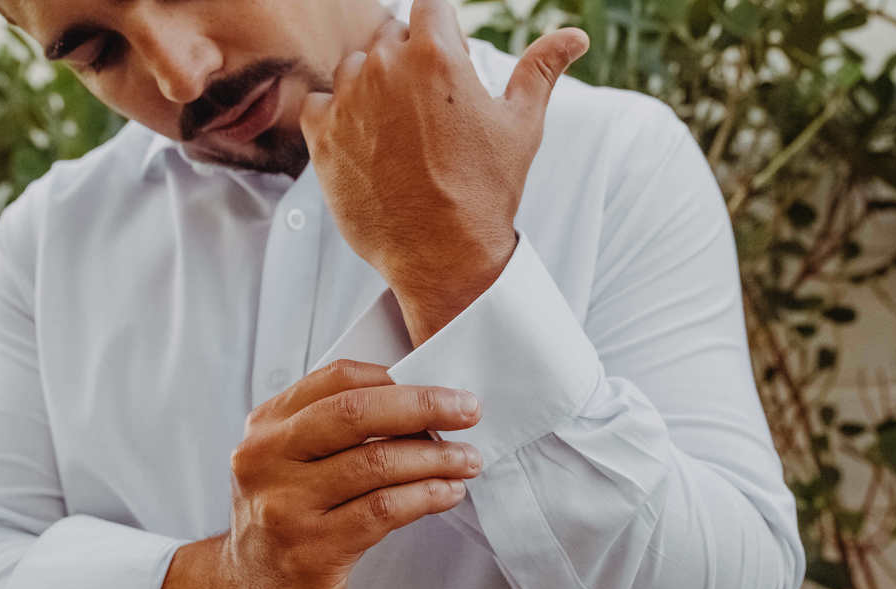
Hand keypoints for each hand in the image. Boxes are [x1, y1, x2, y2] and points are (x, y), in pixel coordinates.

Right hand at [223, 359, 482, 588]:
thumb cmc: (290, 516)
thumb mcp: (293, 460)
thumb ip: (339, 428)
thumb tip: (424, 403)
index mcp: (267, 426)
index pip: (338, 380)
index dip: (399, 380)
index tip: (446, 390)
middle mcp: (267, 460)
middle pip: (355, 414)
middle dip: (423, 407)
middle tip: (470, 412)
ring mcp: (285, 507)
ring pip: (376, 464)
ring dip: (435, 458)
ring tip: (468, 460)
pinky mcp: (311, 551)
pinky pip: (382, 511)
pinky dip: (425, 496)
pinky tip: (448, 493)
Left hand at [298, 0, 588, 313]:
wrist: (442, 256)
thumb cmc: (486, 191)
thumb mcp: (521, 126)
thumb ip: (541, 69)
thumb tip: (574, 36)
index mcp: (436, 54)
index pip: (430, 6)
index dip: (442, 34)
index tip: (450, 64)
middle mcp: (386, 67)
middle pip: (391, 36)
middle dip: (410, 61)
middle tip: (430, 114)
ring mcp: (349, 99)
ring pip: (355, 67)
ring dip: (372, 88)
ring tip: (400, 135)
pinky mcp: (322, 134)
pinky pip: (321, 104)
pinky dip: (339, 118)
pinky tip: (367, 148)